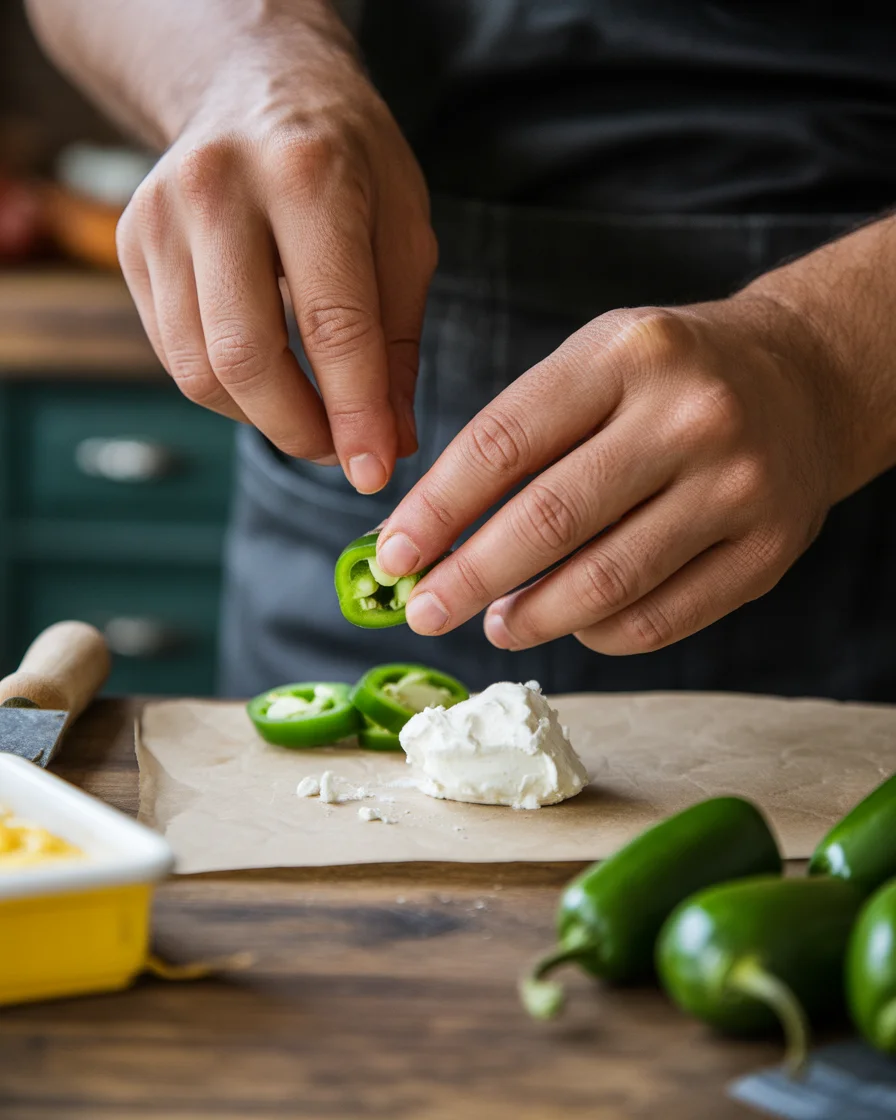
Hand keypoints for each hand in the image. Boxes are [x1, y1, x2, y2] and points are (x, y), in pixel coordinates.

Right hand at [115, 10, 435, 490]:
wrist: (258, 87)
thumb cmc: (347, 164)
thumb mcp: (403, 235)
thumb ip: (396, 342)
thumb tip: (389, 443)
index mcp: (307, 174)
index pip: (332, 324)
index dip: (355, 413)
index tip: (375, 472)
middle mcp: (218, 188)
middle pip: (245, 356)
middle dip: (300, 430)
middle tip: (342, 454)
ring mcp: (160, 215)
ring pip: (199, 369)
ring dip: (263, 418)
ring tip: (313, 419)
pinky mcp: (129, 244)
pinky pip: (176, 355)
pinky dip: (227, 390)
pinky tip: (269, 380)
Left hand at [376, 296, 849, 652]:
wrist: (803, 381)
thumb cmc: (668, 378)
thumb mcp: (594, 362)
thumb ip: (517, 435)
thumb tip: (426, 532)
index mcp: (626, 355)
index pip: (503, 443)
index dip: (436, 511)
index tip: (394, 555)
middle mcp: (688, 416)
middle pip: (550, 521)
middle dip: (469, 578)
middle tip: (425, 611)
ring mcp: (736, 487)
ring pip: (606, 584)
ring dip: (531, 617)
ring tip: (495, 622)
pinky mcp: (767, 552)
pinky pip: (659, 621)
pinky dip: (598, 634)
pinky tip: (571, 622)